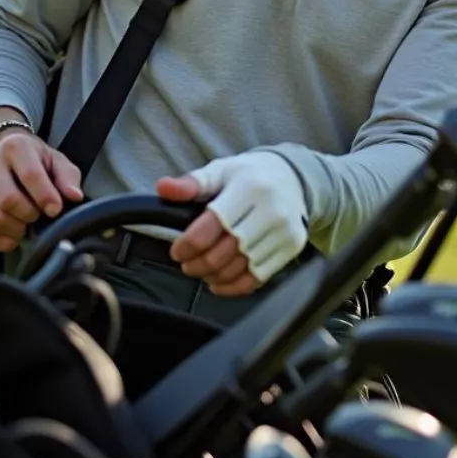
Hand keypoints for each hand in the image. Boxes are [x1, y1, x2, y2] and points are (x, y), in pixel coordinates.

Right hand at [0, 119, 83, 252]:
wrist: (2, 151)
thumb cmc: (35, 159)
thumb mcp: (56, 160)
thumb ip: (68, 177)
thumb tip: (75, 196)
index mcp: (15, 147)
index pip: (29, 175)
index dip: (45, 196)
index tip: (56, 209)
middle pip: (8, 200)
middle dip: (30, 214)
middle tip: (40, 214)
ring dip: (18, 229)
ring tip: (29, 222)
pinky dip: (4, 240)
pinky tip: (17, 234)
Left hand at [157, 151, 308, 296]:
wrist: (293, 178)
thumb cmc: (249, 176)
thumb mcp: (220, 171)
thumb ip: (191, 183)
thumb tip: (163, 189)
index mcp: (249, 187)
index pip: (212, 226)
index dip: (188, 244)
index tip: (177, 250)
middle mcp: (270, 210)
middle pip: (225, 252)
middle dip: (198, 264)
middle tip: (187, 264)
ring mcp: (284, 230)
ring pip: (240, 268)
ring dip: (214, 276)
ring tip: (203, 271)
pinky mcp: (292, 246)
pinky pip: (258, 277)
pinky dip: (234, 286)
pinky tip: (220, 282)